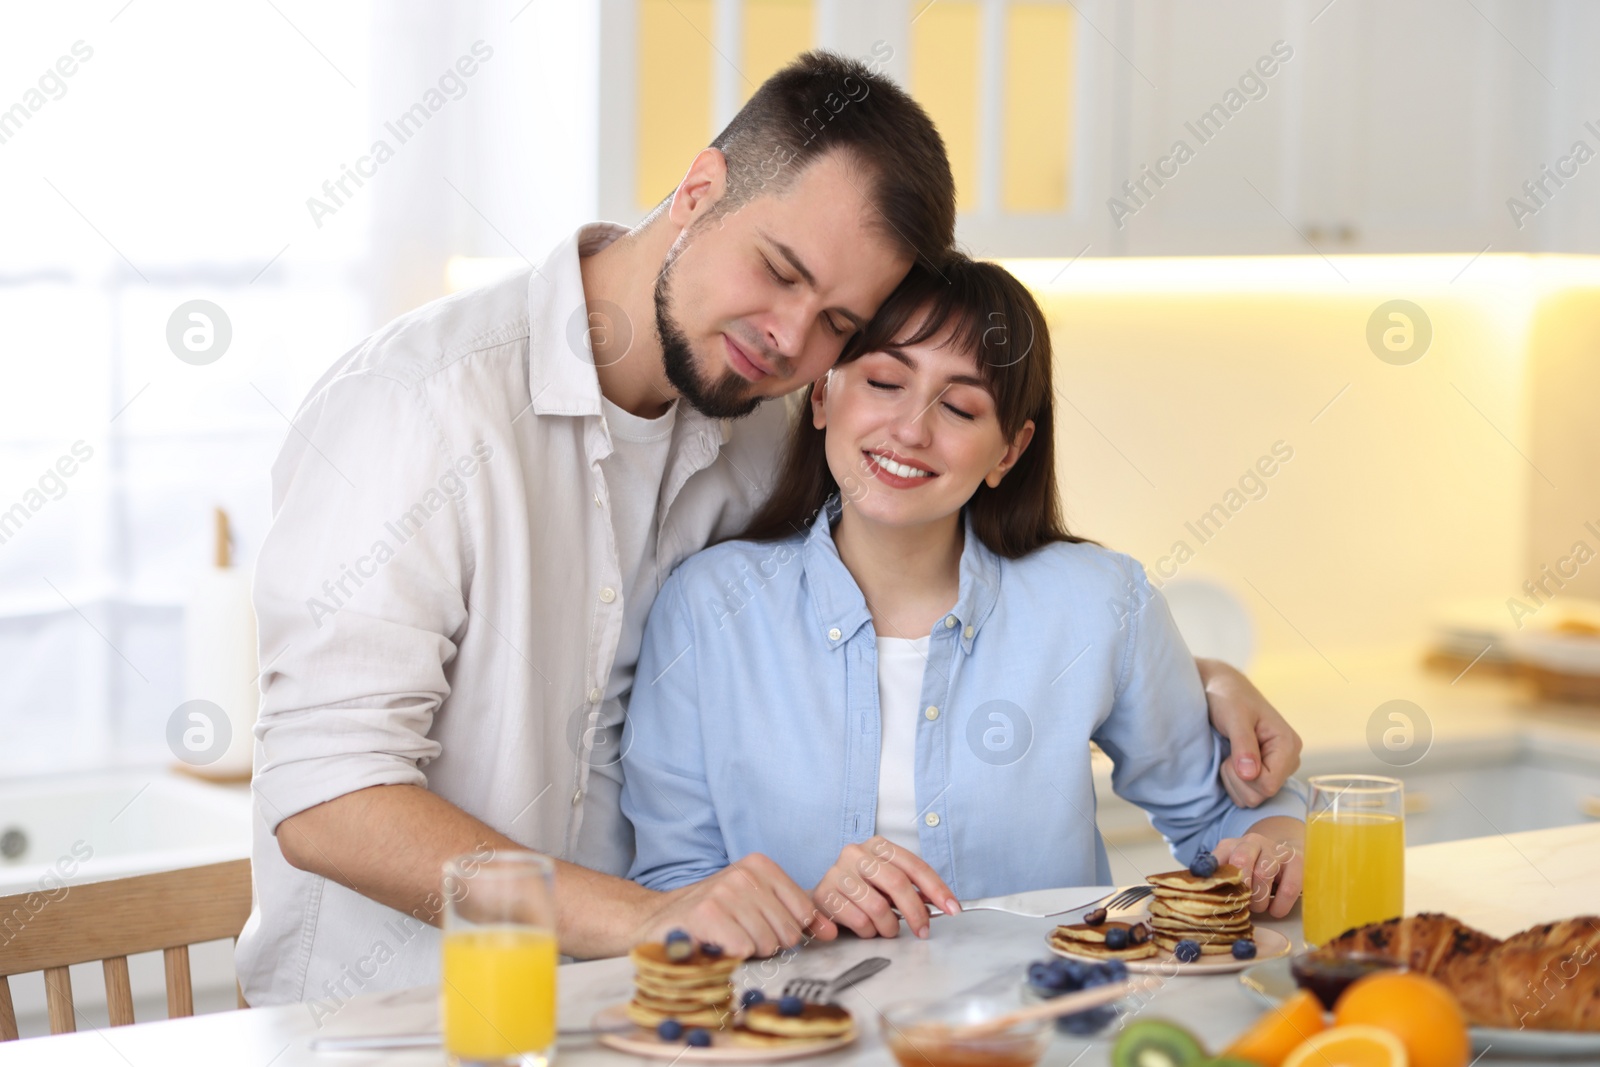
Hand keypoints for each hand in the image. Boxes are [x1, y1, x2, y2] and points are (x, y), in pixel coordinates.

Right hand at [638, 853, 837, 957]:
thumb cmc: (713, 915)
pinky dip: (731, 956)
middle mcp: (744, 874)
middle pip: (788, 931)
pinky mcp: (707, 914)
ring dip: (747, 951)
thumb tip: (832, 931)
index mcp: (760, 865)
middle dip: (768, 943)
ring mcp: (725, 892)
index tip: (763, 927)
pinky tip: (715, 945)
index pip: (803, 911)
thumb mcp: (755, 903)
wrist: (655, 920)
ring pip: (766, 943)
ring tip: (726, 938)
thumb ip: (795, 914)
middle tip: (740, 934)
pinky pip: (743, 950)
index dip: (787, 929)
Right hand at [811, 836, 958, 939]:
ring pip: (877, 906)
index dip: (937, 888)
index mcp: (877, 846)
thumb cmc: (861, 891)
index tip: (952, 908)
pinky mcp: (824, 895)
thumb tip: (942, 903)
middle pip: (897, 883)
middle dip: (916, 912)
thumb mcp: (887, 883)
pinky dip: (868, 931)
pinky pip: (858, 920)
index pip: (914, 865)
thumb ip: (912, 889)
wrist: (822, 899)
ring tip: (887, 929)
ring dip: (888, 926)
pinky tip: (866, 929)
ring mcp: (837, 872)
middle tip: (923, 930)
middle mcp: (856, 854)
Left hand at [1196, 658, 1303, 807]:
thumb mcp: (1234, 717)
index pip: (1269, 784)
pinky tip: (1232, 763)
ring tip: (1231, 755)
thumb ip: (1243, 745)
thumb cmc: (1229, 698)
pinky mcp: (1264, 774)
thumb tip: (1250, 775)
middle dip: (1237, 778)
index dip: (1245, 776)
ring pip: (1253, 799)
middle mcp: (1288, 761)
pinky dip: (1233, 783)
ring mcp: (1277, 769)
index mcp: (1288, 745)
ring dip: (1234, 781)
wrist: (1222, 690)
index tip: (1233, 754)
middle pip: (1261, 795)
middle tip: (1230, 753)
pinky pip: (1247, 795)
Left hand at [1213, 816, 1303, 917]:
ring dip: (1259, 900)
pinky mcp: (1297, 861)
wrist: (1286, 856)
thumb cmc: (1253, 871)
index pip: (1215, 859)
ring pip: (1264, 874)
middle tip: (1241, 905)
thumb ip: (1219, 881)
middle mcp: (1251, 842)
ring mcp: (1275, 849)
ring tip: (1259, 909)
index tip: (1210, 892)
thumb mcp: (1234, 873)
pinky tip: (1275, 910)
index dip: (1211, 877)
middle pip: (1241, 860)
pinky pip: (1289, 886)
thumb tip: (1200, 898)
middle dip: (1240, 888)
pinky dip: (1280, 905)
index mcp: (1230, 846)